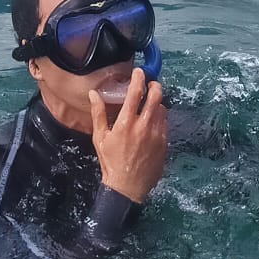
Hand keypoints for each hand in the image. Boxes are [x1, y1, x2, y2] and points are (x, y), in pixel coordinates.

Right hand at [89, 70, 167, 202]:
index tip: (139, 72)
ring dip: (157, 102)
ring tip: (150, 104)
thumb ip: (98, 113)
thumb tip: (93, 94)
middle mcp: (143, 126)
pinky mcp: (164, 143)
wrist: (127, 186)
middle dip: (154, 85)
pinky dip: (160, 117)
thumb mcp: (100, 138)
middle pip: (156, 96)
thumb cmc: (110, 161)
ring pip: (162, 108)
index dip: (139, 78)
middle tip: (150, 84)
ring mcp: (156, 135)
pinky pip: (165, 123)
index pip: (135, 93)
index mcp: (125, 123)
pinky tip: (152, 120)